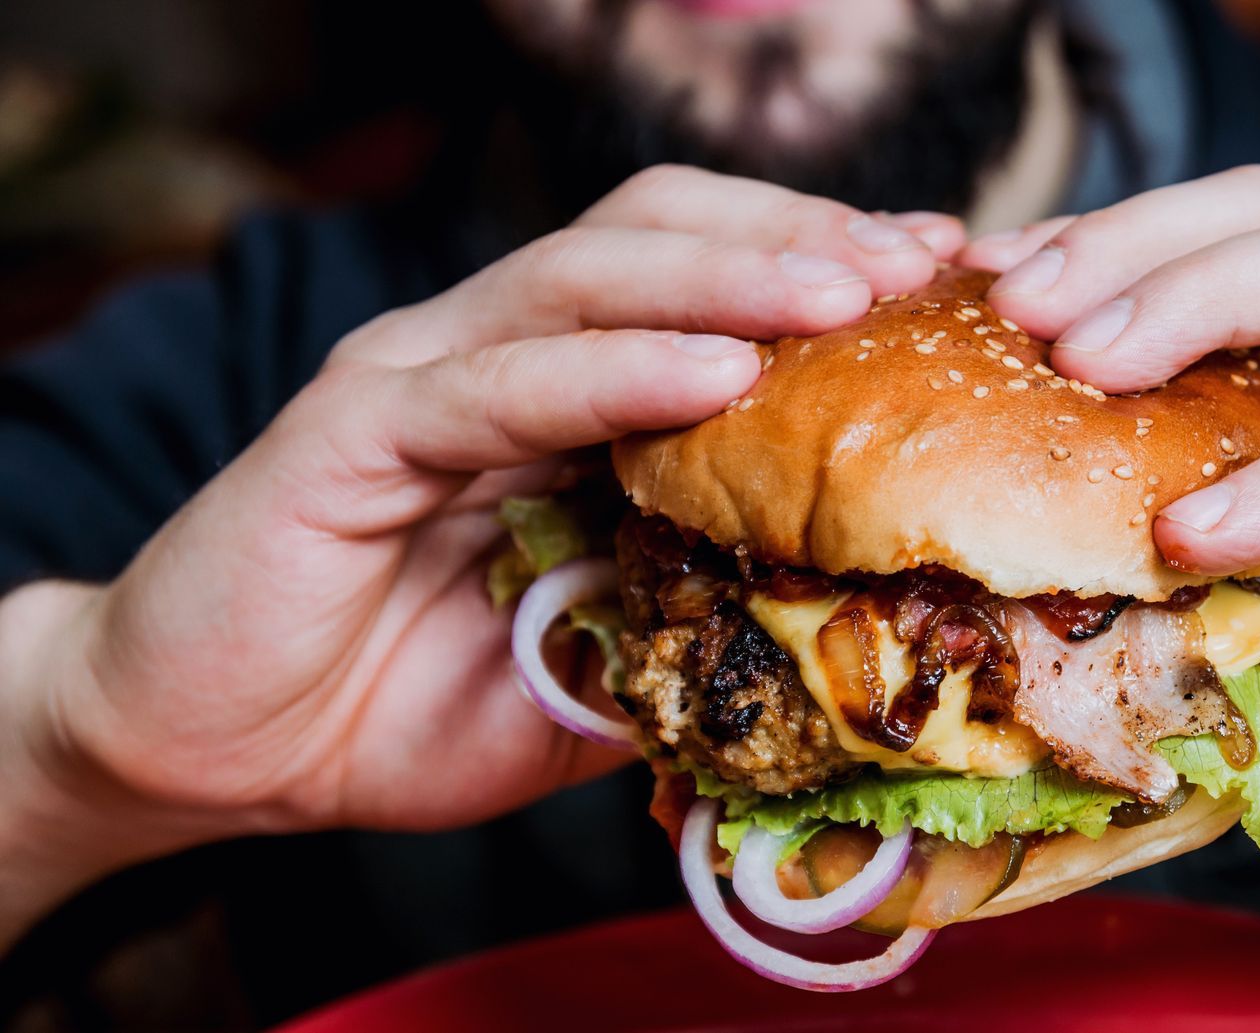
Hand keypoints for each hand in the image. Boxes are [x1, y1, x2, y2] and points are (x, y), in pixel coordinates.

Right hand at [0, 166, 963, 943]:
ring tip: (849, 293)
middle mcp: (496, 352)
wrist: (220, 749)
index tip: (949, 286)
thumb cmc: (409, 701)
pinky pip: (500, 381)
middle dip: (801, 238)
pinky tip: (715, 374)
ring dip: (729, 276)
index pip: (705, 281)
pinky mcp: (354, 428)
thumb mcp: (599, 664)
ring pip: (588, 276)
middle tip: (923, 266)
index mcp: (563, 392)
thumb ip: (694, 614)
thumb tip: (850, 610)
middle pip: (661, 231)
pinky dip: (611, 370)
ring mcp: (422, 375)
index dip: (823, 267)